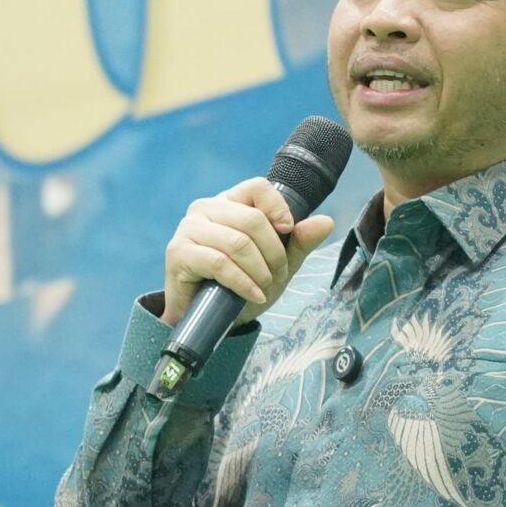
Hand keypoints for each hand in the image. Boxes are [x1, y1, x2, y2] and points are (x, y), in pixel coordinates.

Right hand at [159, 177, 338, 326]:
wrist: (208, 319)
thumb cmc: (240, 286)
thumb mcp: (277, 264)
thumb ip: (299, 242)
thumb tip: (327, 222)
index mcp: (229, 202)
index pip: (258, 187)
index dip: (279, 208)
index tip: (288, 233)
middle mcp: (206, 208)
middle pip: (252, 219)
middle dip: (274, 254)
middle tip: (277, 277)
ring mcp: (189, 228)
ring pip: (238, 242)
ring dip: (259, 271)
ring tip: (264, 289)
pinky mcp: (178, 253)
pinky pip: (219, 262)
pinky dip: (242, 282)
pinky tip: (252, 295)